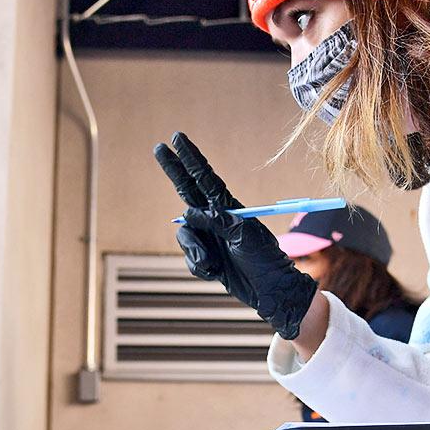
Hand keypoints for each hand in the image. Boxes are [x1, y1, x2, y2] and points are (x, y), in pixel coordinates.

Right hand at [154, 132, 317, 338]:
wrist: (270, 291)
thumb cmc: (265, 260)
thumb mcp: (246, 236)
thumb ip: (219, 221)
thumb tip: (189, 213)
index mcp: (228, 208)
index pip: (205, 178)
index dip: (190, 158)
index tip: (177, 138)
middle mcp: (215, 218)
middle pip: (187, 189)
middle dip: (174, 170)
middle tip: (158, 148)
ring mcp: (208, 237)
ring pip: (184, 235)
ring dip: (195, 251)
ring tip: (211, 265)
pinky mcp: (205, 257)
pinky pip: (189, 258)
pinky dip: (199, 267)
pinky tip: (216, 272)